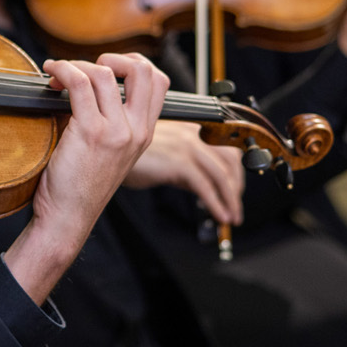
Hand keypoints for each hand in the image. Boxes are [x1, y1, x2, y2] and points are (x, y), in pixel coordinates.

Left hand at [6, 53, 167, 304]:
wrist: (67, 218)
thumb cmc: (79, 186)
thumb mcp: (109, 152)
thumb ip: (111, 121)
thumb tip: (89, 81)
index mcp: (144, 134)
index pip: (158, 82)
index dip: (134, 63)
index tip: (108, 67)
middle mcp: (136, 131)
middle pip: (143, 69)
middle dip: (112, 57)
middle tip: (86, 68)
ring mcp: (117, 131)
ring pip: (103, 73)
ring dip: (75, 65)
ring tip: (58, 75)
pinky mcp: (91, 131)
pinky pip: (79, 83)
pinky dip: (62, 70)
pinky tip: (51, 74)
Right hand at [123, 120, 243, 225]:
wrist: (110, 153)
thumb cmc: (132, 155)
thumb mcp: (166, 158)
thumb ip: (188, 169)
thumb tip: (207, 189)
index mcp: (192, 129)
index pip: (227, 149)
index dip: (236, 173)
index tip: (235, 191)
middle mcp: (193, 134)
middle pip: (230, 162)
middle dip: (236, 188)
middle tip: (235, 208)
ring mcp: (187, 147)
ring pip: (221, 176)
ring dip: (230, 200)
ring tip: (231, 217)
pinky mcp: (179, 162)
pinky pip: (205, 186)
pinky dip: (216, 204)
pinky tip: (219, 215)